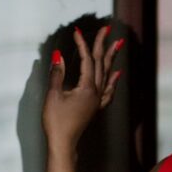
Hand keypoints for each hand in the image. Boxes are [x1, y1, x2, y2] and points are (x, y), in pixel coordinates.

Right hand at [42, 24, 122, 150]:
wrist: (63, 143)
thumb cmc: (56, 121)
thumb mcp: (53, 95)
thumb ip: (57, 74)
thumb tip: (58, 55)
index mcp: (87, 88)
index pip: (86, 60)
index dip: (82, 44)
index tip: (77, 31)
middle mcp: (96, 93)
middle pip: (100, 64)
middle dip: (102, 45)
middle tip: (107, 28)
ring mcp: (97, 100)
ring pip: (107, 74)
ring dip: (111, 58)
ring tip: (117, 44)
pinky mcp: (95, 107)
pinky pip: (108, 90)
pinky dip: (113, 80)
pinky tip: (117, 73)